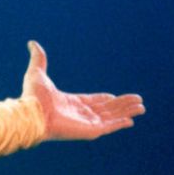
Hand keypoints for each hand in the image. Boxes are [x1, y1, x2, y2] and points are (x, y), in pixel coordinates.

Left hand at [21, 41, 144, 140]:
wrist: (32, 112)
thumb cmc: (32, 96)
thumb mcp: (37, 72)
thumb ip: (39, 58)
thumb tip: (32, 43)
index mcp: (71, 103)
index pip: (93, 101)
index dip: (105, 99)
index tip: (114, 96)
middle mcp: (80, 114)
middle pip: (107, 109)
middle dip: (122, 105)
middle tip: (138, 102)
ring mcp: (85, 123)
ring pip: (112, 117)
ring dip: (126, 112)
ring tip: (141, 108)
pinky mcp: (89, 131)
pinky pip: (109, 127)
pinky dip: (120, 124)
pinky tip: (131, 121)